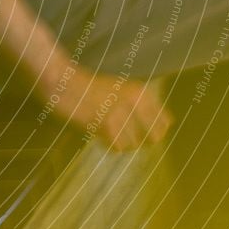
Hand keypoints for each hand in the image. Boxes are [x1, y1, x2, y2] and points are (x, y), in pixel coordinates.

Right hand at [51, 67, 171, 150]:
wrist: (63, 83)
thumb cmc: (88, 86)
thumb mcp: (118, 88)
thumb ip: (137, 104)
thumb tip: (156, 129)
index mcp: (141, 92)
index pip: (165, 121)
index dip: (157, 131)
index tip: (147, 135)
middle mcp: (135, 102)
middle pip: (154, 137)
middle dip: (143, 142)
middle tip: (129, 140)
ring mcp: (121, 114)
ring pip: (133, 144)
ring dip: (123, 144)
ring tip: (109, 135)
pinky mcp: (106, 124)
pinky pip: (116, 146)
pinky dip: (109, 144)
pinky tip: (100, 135)